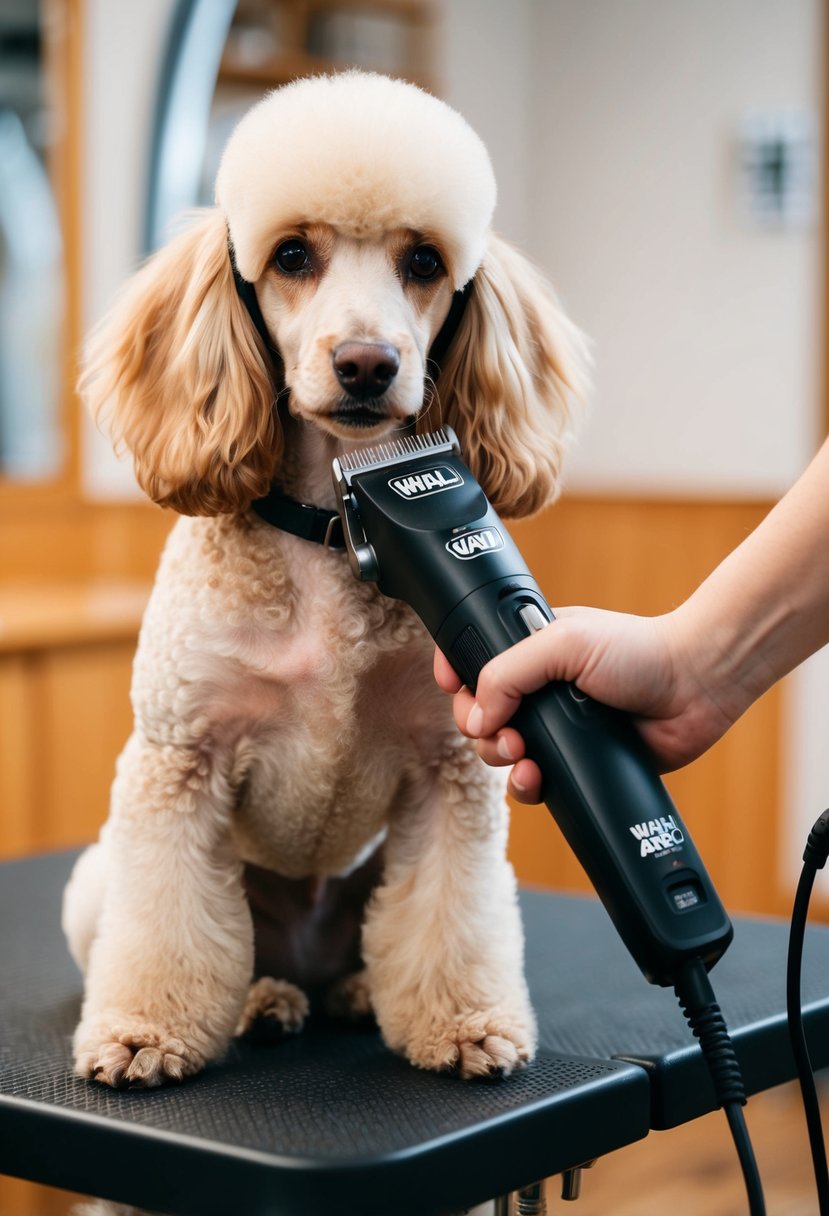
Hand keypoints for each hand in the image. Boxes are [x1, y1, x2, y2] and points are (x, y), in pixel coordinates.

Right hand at [434, 606, 738, 802]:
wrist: (695, 688)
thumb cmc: (639, 650)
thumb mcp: (563, 641)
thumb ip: (509, 671)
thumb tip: (479, 717)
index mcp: (531, 650)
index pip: (474, 662)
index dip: (456, 677)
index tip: (453, 689)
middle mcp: (539, 689)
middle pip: (481, 714)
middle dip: (480, 728)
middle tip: (507, 732)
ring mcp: (557, 728)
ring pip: (502, 753)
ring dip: (501, 760)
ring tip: (525, 757)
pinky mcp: (576, 762)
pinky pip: (535, 783)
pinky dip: (527, 786)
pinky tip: (538, 780)